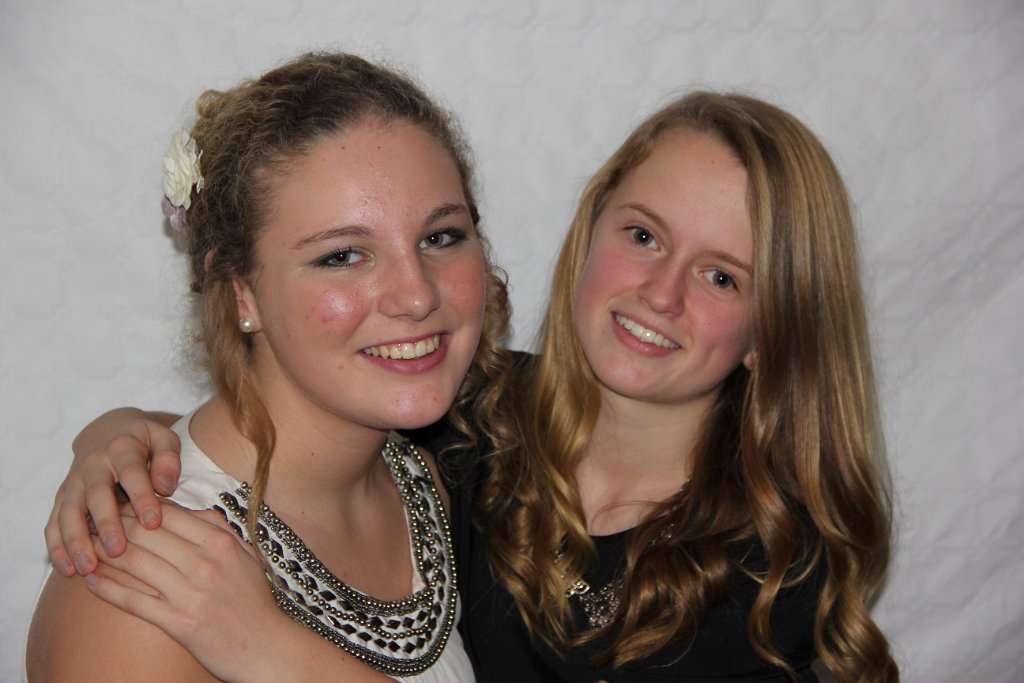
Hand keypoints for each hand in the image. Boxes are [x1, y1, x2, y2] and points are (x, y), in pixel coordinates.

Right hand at [44, 408, 182, 575]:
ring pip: (69, 512)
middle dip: (105, 523)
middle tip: (117, 551)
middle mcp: (92, 465)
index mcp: (122, 448)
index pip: (132, 472)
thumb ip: (169, 459)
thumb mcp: (163, 439)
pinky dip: (57, 547)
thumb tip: (165, 487)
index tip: (153, 523)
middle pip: (96, 494)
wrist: (107, 434)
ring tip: (87, 569)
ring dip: (75, 541)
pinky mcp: (62, 499)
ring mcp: (73, 482)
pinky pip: (54, 524)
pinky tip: (68, 570)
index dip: (141, 497)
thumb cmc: (144, 444)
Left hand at [84, 501, 270, 679]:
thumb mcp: (246, 555)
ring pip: (135, 564)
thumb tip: (188, 509)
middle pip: (146, 534)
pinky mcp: (179, 623)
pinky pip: (135, 602)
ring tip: (84, 548)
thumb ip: (218, 529)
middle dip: (113, 524)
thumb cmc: (255, 601)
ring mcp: (190, 593)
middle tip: (91, 522)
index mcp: (220, 542)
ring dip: (103, 554)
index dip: (136, 506)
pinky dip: (109, 590)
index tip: (117, 505)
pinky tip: (92, 583)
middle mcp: (204, 563)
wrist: (266, 647)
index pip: (167, 514)